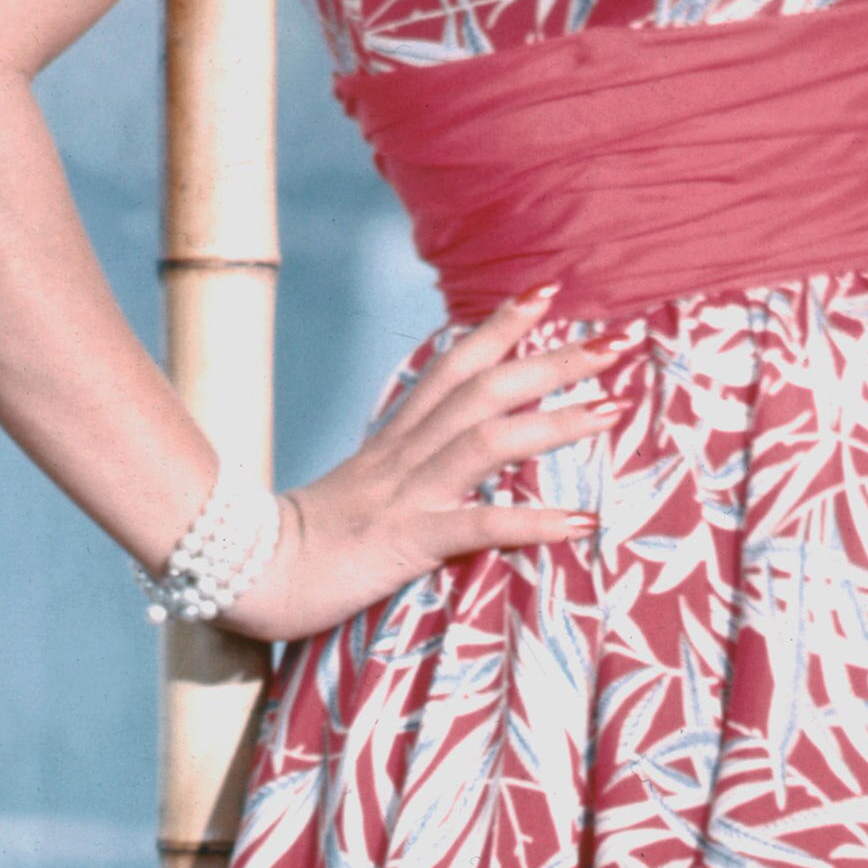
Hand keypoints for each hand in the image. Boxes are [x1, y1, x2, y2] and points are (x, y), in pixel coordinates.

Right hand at [218, 288, 607, 643]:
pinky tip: (580, 521)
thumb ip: (405, 465)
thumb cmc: (304, 540)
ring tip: (614, 410)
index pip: (455, 364)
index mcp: (395, 437)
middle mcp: (404, 453)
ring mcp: (405, 494)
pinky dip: (532, 521)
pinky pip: (477, 526)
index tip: (550, 293)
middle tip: (619, 341)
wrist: (247, 574)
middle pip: (485, 387)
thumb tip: (449, 455)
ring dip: (555, 422)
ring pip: (488, 440)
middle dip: (554, 361)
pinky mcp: (406, 543)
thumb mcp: (363, 488)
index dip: (503, 326)